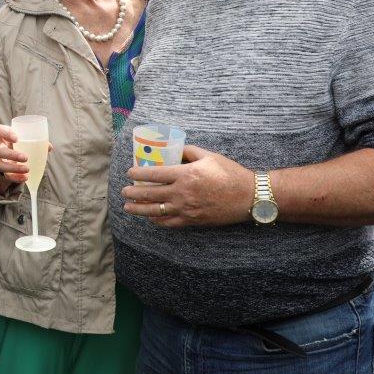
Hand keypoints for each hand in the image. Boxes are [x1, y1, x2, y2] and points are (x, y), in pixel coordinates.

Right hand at [0, 124, 49, 193]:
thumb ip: (35, 140)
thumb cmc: (19, 141)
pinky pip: (6, 175)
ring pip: (1, 165)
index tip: (16, 138)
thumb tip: (48, 147)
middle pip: (0, 151)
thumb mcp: (24, 138)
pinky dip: (16, 177)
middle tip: (25, 158)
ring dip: (14, 168)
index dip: (5, 133)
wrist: (10, 153)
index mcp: (2, 134)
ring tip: (27, 169)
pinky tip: (25, 177)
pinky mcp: (2, 170)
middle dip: (12, 155)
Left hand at [121, 145, 253, 226]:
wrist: (249, 197)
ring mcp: (187, 209)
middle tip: (124, 191)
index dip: (138, 174)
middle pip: (150, 193)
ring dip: (138, 209)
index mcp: (186, 174)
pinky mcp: (193, 221)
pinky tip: (149, 217)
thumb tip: (173, 150)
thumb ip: (188, 151)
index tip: (129, 173)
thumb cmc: (230, 173)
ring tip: (128, 206)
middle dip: (133, 192)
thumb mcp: (209, 156)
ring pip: (155, 211)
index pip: (154, 174)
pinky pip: (169, 223)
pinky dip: (156, 220)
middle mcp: (183, 193)